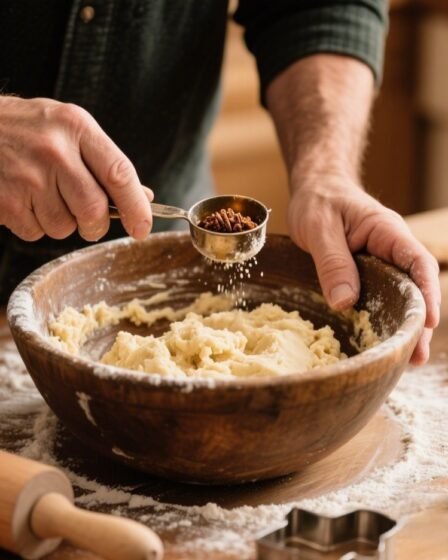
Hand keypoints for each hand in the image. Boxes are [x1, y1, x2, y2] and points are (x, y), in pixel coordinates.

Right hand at [0, 96, 152, 241]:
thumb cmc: (28, 131)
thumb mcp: (69, 129)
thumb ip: (105, 162)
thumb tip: (144, 197)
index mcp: (76, 127)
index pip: (120, 174)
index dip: (137, 207)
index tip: (142, 228)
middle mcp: (53, 150)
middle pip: (94, 209)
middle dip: (96, 225)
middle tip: (90, 221)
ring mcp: (26, 176)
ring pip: (64, 227)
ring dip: (61, 223)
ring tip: (43, 195)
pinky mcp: (5, 200)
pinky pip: (36, 232)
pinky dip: (35, 224)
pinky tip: (23, 199)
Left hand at [288, 175, 440, 364]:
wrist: (314, 189)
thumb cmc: (318, 201)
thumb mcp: (319, 228)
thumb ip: (332, 262)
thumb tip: (345, 302)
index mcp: (386, 231)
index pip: (417, 262)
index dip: (426, 292)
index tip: (427, 321)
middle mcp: (391, 248)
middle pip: (414, 287)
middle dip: (417, 321)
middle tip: (415, 356)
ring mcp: (381, 262)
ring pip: (399, 296)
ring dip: (402, 325)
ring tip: (406, 361)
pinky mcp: (367, 273)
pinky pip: (380, 296)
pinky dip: (382, 318)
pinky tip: (381, 342)